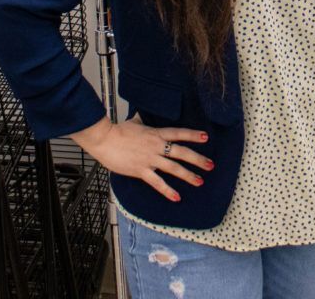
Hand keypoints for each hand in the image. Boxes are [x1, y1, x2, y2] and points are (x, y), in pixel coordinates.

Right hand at [69, 117, 212, 201]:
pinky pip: (157, 183)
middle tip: (211, 165)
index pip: (179, 133)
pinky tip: (177, 197)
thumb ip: (143, 121)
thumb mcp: (134, 122)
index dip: (193, 135)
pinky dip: (168, 191)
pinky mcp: (141, 171)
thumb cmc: (117, 131)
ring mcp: (150, 159)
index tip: (205, 138)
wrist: (104, 139)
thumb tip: (143, 116)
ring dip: (188, 175)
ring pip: (174, 168)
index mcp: (156, 134)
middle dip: (198, 159)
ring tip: (200, 181)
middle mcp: (156, 146)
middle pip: (182, 152)